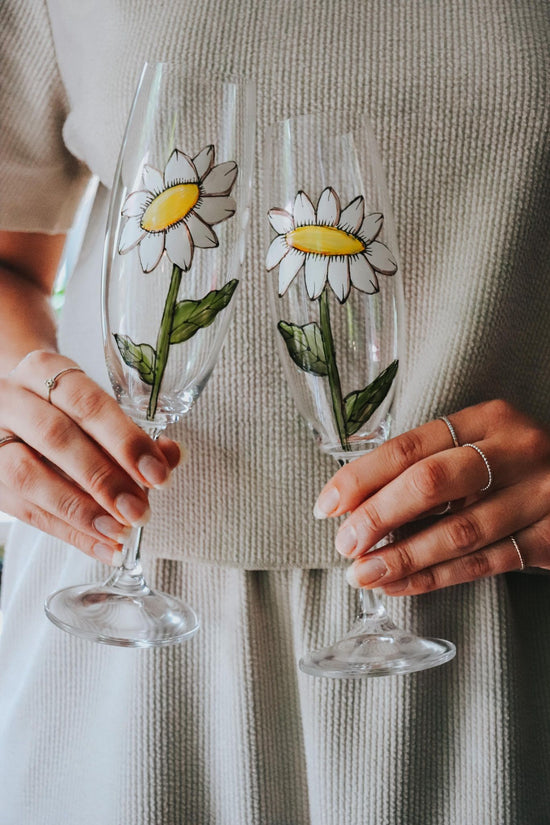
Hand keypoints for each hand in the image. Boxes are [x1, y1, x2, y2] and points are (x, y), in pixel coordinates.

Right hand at [0, 350, 180, 563]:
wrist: (10, 409)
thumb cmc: (63, 409)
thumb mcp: (96, 408)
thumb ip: (136, 433)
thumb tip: (171, 457)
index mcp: (44, 370)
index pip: (87, 404)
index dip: (124, 440)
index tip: (157, 474)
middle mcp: (11, 398)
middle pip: (56, 437)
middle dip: (104, 479)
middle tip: (140, 510)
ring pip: (29, 476)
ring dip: (80, 510)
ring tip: (120, 531)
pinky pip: (25, 510)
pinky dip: (68, 532)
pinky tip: (102, 546)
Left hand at [314, 399, 549, 593]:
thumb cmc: (515, 466)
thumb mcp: (480, 446)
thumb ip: (428, 463)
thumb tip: (354, 502)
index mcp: (488, 420)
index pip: (410, 446)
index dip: (361, 477)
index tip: (326, 505)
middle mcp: (516, 451)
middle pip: (431, 482)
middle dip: (377, 516)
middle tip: (344, 544)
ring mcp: (539, 496)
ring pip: (457, 531)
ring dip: (401, 558)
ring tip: (362, 575)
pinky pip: (483, 563)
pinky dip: (435, 577)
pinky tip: (400, 585)